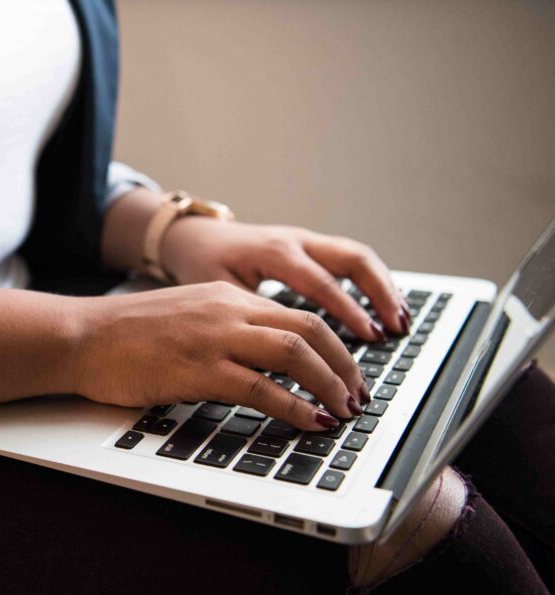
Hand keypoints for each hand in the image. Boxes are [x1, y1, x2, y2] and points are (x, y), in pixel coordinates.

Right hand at [72, 281, 370, 430]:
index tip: (347, 373)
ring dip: (330, 384)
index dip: (335, 346)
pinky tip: (311, 422)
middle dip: (345, 365)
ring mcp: (214, 339)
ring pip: (295, 353)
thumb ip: (225, 330)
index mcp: (227, 297)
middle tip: (358, 395)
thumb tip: (263, 363)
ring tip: (344, 411)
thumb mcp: (186, 318)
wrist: (81, 336)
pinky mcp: (198, 370)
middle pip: (310, 329)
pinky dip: (295, 408)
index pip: (299, 315)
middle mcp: (228, 311)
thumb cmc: (125, 334)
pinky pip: (262, 388)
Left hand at [161, 217, 410, 342]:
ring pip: (357, 256)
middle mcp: (295, 241)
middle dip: (380, 294)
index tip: (370, 336)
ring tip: (401, 321)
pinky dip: (371, 282)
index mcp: (273, 252)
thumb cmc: (202, 266)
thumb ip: (251, 318)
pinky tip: (384, 307)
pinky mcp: (309, 246)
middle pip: (353, 259)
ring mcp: (305, 240)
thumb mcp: (219, 292)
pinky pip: (349, 259)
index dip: (348, 311)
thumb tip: (279, 356)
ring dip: (383, 287)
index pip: (322, 283)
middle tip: (397, 328)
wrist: (193, 238)